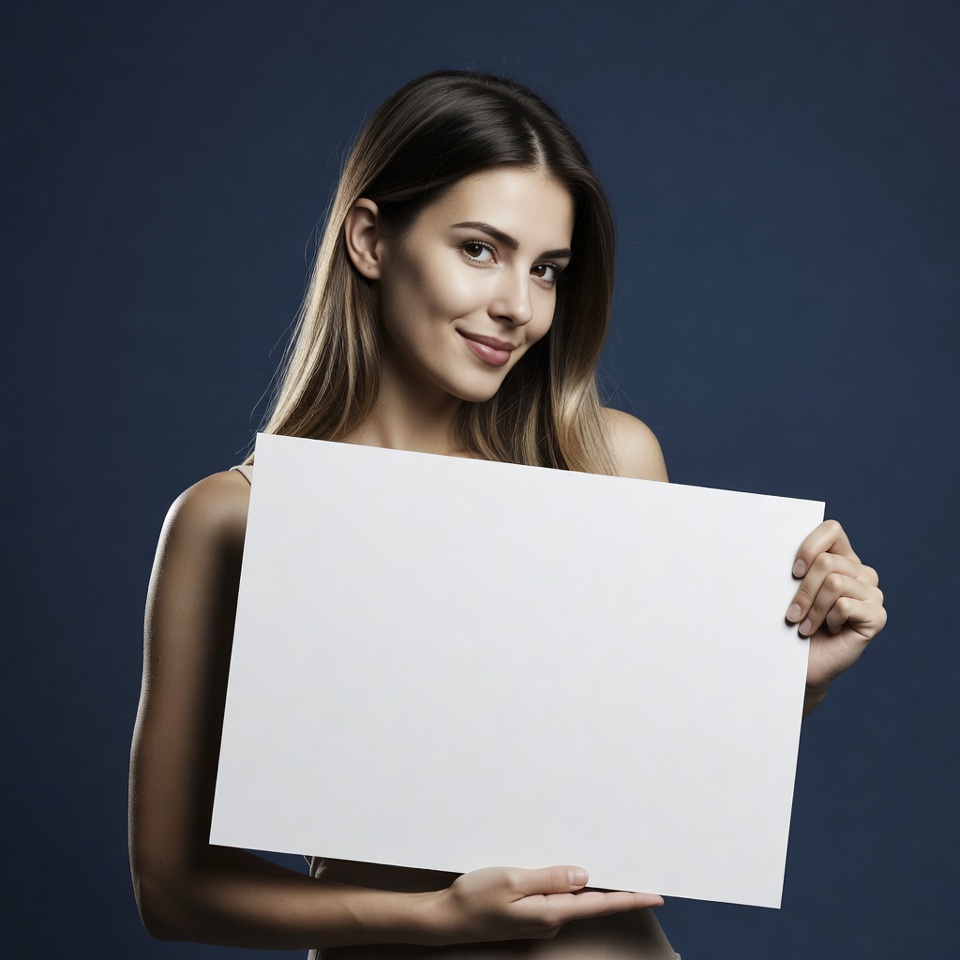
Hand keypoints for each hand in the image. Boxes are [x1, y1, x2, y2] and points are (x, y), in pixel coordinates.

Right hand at [423, 865, 661, 944]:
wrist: (445, 918)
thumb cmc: (474, 898)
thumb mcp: (513, 880)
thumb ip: (550, 878)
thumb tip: (584, 876)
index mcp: (550, 912)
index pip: (600, 904)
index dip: (629, 898)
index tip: (656, 894)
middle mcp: (550, 919)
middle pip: (590, 901)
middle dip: (613, 886)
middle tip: (635, 866)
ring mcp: (539, 919)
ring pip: (572, 897)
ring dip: (587, 882)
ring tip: (603, 860)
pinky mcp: (528, 914)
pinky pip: (555, 897)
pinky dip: (565, 884)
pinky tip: (564, 870)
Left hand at [786, 519, 885, 712]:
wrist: (801, 663)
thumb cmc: (792, 623)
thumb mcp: (789, 590)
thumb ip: (793, 567)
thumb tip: (770, 544)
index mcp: (841, 557)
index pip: (832, 529)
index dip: (809, 547)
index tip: (792, 572)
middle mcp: (861, 572)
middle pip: (827, 562)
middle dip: (803, 590)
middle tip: (793, 613)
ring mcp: (873, 594)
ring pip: (835, 583)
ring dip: (812, 608)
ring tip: (805, 625)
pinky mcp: (877, 616)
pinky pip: (846, 605)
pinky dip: (828, 620)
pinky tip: (828, 630)